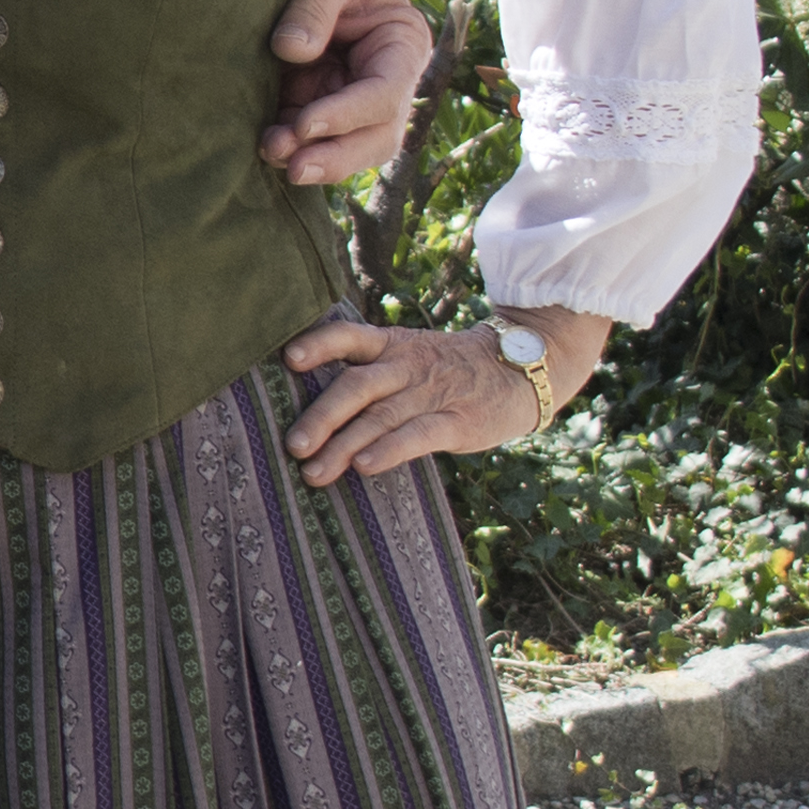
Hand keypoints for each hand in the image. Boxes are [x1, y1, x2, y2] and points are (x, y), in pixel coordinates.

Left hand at [260, 0, 431, 186]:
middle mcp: (388, 79)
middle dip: (337, 157)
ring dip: (312, 158)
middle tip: (295, 169)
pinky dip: (292, 148)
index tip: (304, 124)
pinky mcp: (324, 103)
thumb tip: (292, 49)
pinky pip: (314, 139)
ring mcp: (356, 97)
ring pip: (349, 148)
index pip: (384, 93)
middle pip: (377, 136)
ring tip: (270, 153)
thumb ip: (311, 7)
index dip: (347, 115)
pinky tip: (264, 147)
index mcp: (402, 44)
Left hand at [278, 305, 611, 486]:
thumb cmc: (447, 370)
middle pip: (357, 386)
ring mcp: (432, 394)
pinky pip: (418, 435)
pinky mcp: (457, 422)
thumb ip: (367, 374)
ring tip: (314, 471)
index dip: (320, 345)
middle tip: (293, 445)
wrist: (520, 371)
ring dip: (344, 445)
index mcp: (390, 345)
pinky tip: (365, 466)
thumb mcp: (408, 356)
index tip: (289, 359)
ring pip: (381, 417)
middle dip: (322, 416)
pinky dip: (390, 450)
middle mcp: (406, 366)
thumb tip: (307, 409)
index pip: (349, 336)